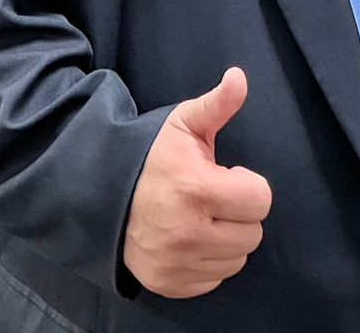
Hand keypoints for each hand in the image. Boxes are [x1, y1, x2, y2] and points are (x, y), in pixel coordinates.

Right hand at [124, 68, 271, 298]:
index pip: (260, 199)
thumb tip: (239, 77)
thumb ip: (218, 104)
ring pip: (237, 259)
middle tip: (214, 198)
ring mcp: (176, 263)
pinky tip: (193, 239)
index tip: (225, 176)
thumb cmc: (151, 157)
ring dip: (227, 239)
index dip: (248, 184)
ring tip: (203, 217)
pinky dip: (209, 262)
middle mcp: (187, 233)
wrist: (99, 194)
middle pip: (253, 233)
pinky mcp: (167, 283)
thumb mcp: (183, 124)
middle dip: (240, 213)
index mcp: (196, 189)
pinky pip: (214, 279)